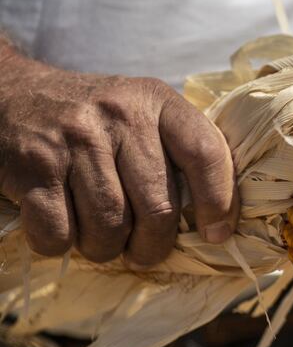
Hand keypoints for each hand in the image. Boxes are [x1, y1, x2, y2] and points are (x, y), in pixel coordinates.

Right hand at [0, 46, 238, 266]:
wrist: (10, 94)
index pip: (205, 153)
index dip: (219, 202)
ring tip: (100, 240)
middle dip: (153, 246)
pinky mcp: (32, 165)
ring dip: (106, 248)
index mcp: (156, 102)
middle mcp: (119, 114)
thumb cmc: (93, 123)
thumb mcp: (142, 116)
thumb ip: (179, 154)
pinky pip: (59, 232)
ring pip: (110, 226)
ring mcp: (74, 138)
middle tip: (144, 253)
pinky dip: (60, 245)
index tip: (216, 234)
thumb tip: (218, 222)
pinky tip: (62, 228)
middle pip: (158, 206)